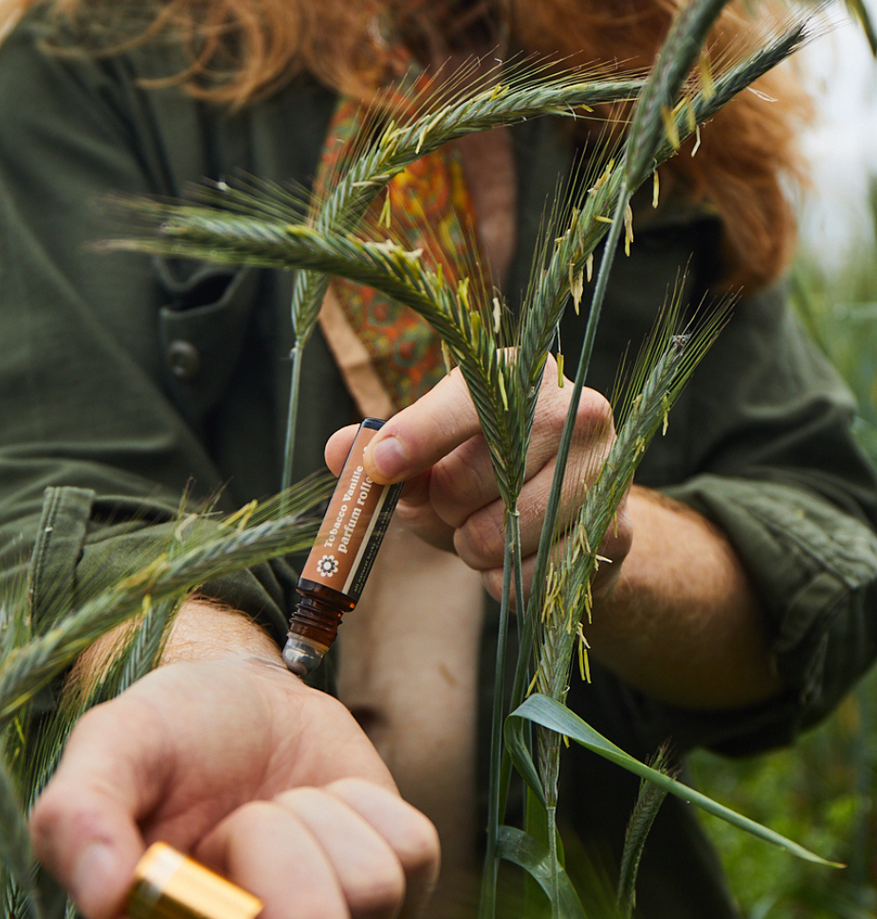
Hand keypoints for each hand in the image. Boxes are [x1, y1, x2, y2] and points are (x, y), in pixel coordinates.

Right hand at [31, 622, 438, 918]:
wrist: (245, 697)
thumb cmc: (172, 731)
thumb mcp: (113, 748)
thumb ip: (80, 813)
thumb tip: (104, 896)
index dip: (246, 901)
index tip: (220, 845)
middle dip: (274, 847)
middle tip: (239, 820)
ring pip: (371, 888)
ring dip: (317, 819)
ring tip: (277, 807)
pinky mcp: (397, 884)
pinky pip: (413, 850)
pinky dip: (367, 806)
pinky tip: (327, 800)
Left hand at [326, 364, 631, 601]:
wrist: (569, 516)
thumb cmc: (483, 475)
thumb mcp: (430, 458)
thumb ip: (385, 453)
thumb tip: (342, 452)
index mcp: (518, 375)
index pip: (464, 404)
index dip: (417, 436)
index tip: (380, 465)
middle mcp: (573, 410)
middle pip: (467, 482)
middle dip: (443, 509)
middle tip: (456, 505)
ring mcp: (601, 470)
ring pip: (497, 537)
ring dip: (473, 550)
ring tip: (487, 529)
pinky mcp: (615, 530)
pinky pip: (528, 578)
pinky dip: (505, 582)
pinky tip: (517, 558)